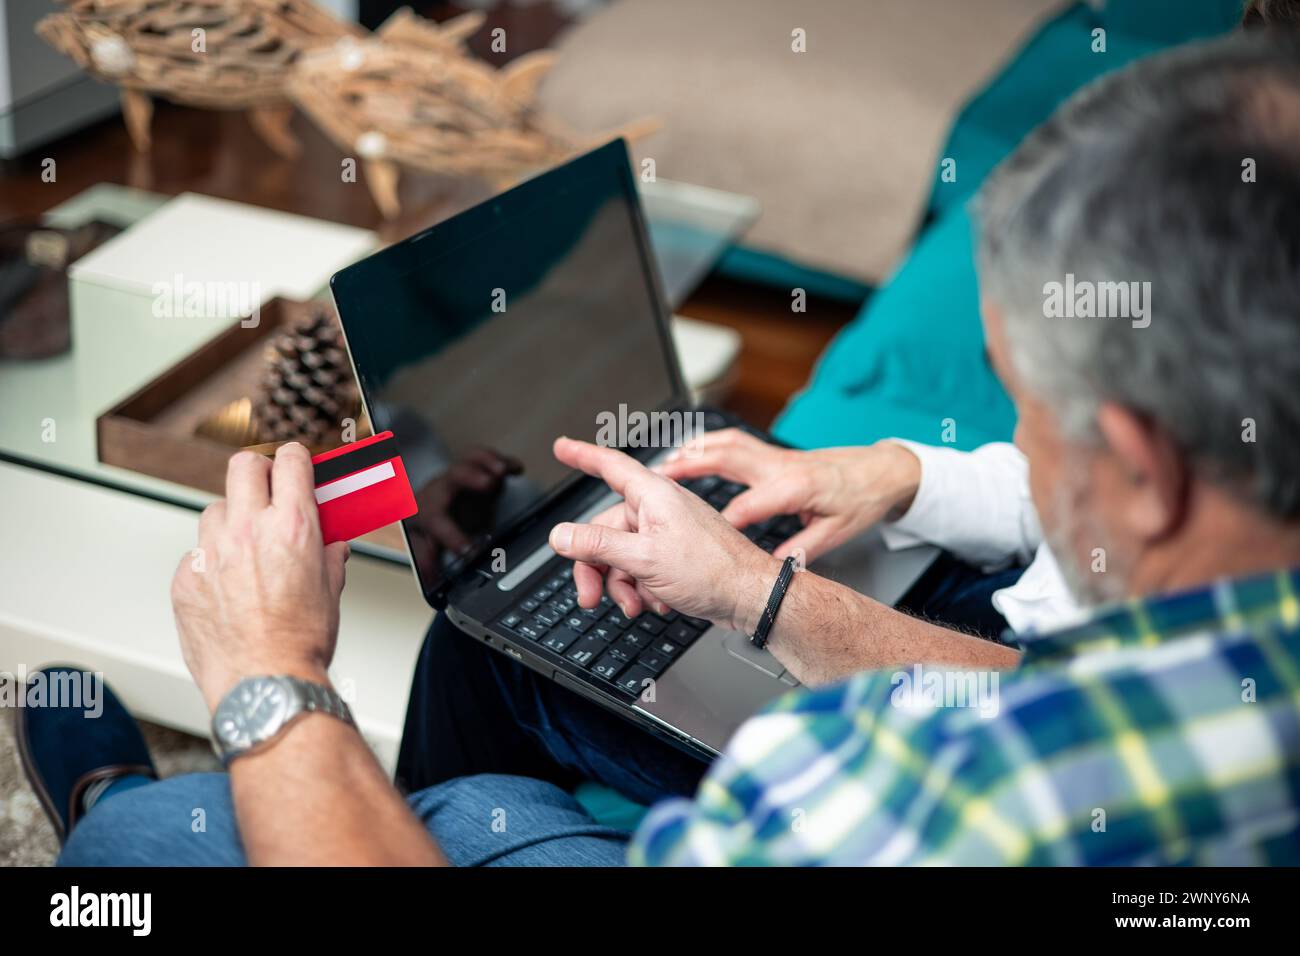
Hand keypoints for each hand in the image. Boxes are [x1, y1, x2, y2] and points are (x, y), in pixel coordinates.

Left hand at [171, 443, 348, 711]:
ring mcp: (211, 553)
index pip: (290, 460)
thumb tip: (331, 543)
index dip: (296, 458)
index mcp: (293, 527)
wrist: (264, 685)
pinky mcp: (186, 579)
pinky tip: (229, 587)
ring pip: (216, 510)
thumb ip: (329, 555)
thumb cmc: (300, 644)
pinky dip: (212, 563)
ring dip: (233, 519)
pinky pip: (197, 554)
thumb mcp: (331, 590)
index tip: (297, 464)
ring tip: (247, 548)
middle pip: (244, 466)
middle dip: (259, 472)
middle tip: (268, 489)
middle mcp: (249, 531)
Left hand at [411, 446, 522, 555]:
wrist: (425, 502)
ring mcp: (459, 476)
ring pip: (469, 461)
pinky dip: (502, 461)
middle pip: (453, 477)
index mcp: (429, 511)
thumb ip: (427, 558)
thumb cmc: (427, 524)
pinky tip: (516, 468)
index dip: (453, 535)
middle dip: (470, 476)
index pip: (437, 521)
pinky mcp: (475, 470)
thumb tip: (429, 577)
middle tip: (489, 483)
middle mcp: (442, 488)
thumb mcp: (423, 544)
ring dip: (486, 462)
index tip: (470, 550)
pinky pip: (485, 459)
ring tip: (502, 470)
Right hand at [549, 437, 779, 630]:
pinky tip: (658, 601)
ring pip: (622, 555)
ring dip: (623, 585)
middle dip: (596, 567)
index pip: (609, 466)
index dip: (582, 455)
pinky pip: (642, 568)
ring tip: (637, 604)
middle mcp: (659, 509)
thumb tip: (561, 535)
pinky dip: (643, 588)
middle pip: (605, 530)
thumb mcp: (644, 558)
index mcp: (653, 495)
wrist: (752, 596)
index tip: (562, 447)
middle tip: (590, 596)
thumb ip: (598, 545)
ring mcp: (668, 532)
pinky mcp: (676, 555)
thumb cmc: (713, 570)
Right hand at [659, 429, 920, 562]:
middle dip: (690, 466)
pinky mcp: (773, 454)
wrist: (880, 472)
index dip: (723, 521)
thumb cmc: (860, 501)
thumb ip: (803, 551)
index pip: (750, 505)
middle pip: (727, 458)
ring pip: (726, 443)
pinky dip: (707, 445)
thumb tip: (775, 568)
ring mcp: (774, 455)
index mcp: (796, 488)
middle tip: (660, 476)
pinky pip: (733, 442)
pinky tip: (689, 453)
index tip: (698, 533)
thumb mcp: (837, 533)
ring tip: (665, 462)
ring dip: (693, 450)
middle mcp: (780, 466)